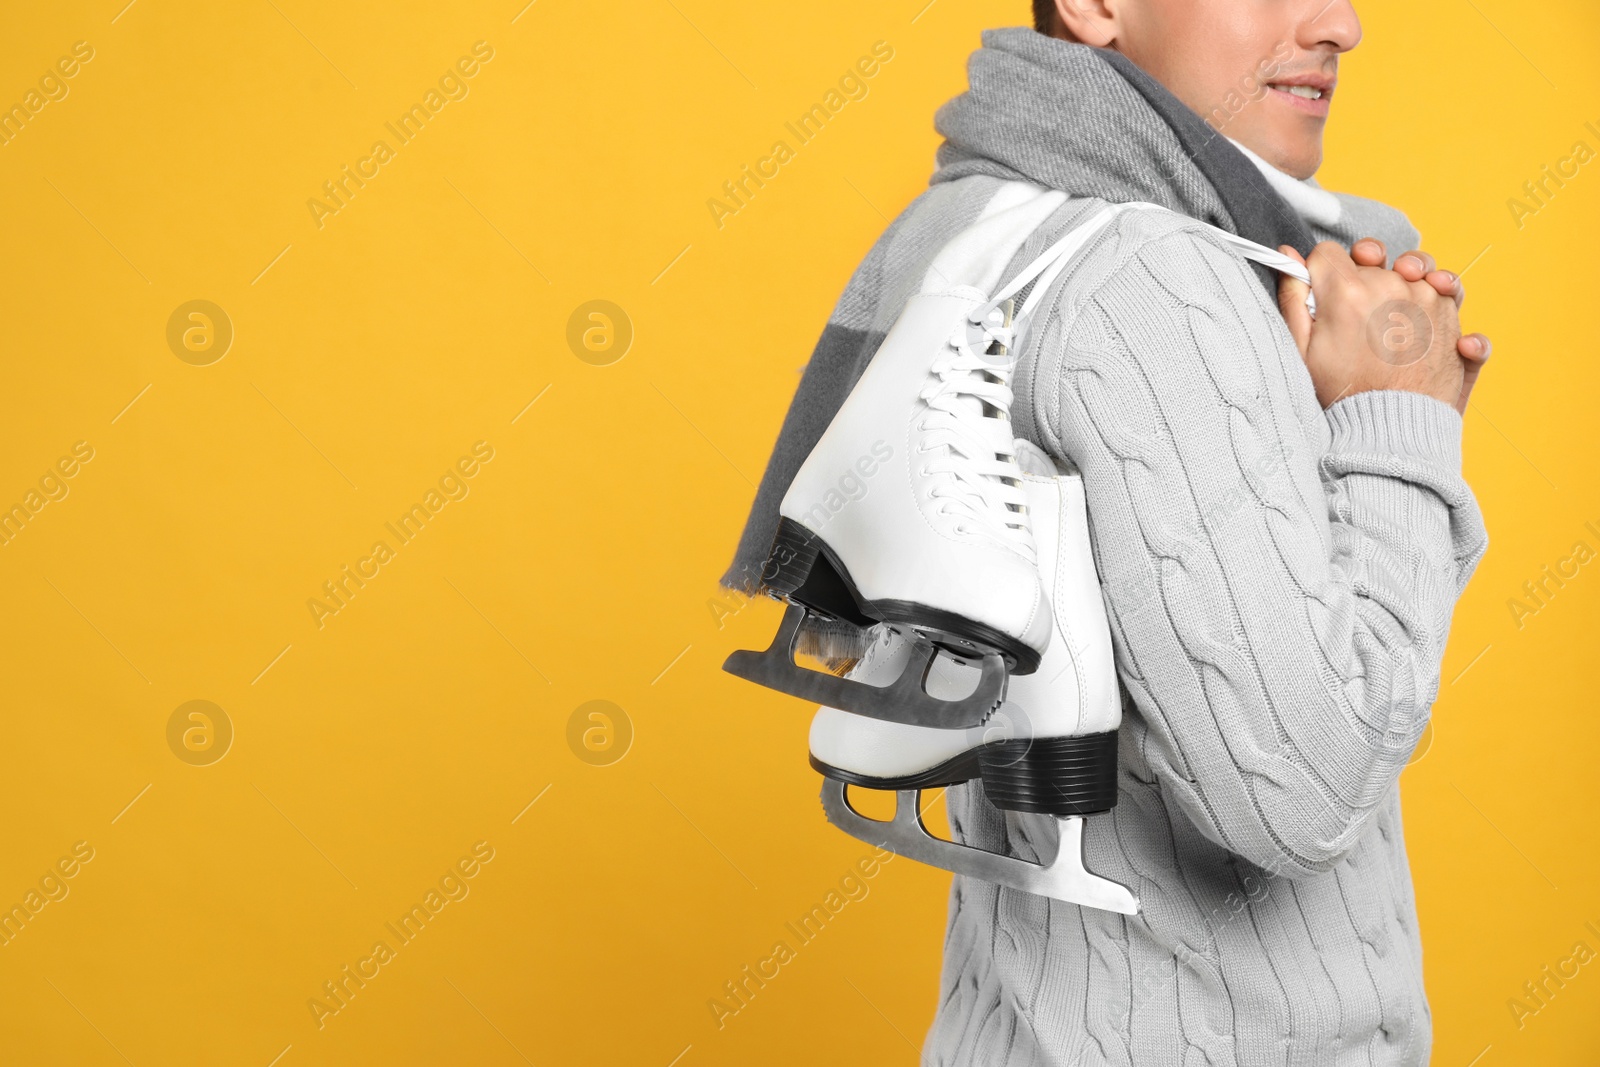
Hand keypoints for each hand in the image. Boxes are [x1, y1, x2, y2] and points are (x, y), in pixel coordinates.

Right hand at [1277, 241, 1479, 413]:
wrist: (1394, 430)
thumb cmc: (1344, 394)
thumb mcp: (1302, 350)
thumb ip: (1293, 298)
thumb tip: (1288, 255)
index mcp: (1348, 292)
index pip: (1328, 253)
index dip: (1320, 270)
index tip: (1321, 291)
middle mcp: (1391, 286)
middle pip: (1371, 258)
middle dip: (1362, 272)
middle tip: (1358, 301)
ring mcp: (1426, 298)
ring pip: (1413, 269)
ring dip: (1405, 280)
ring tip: (1396, 308)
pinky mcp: (1450, 315)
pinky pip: (1448, 292)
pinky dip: (1441, 301)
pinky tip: (1428, 320)